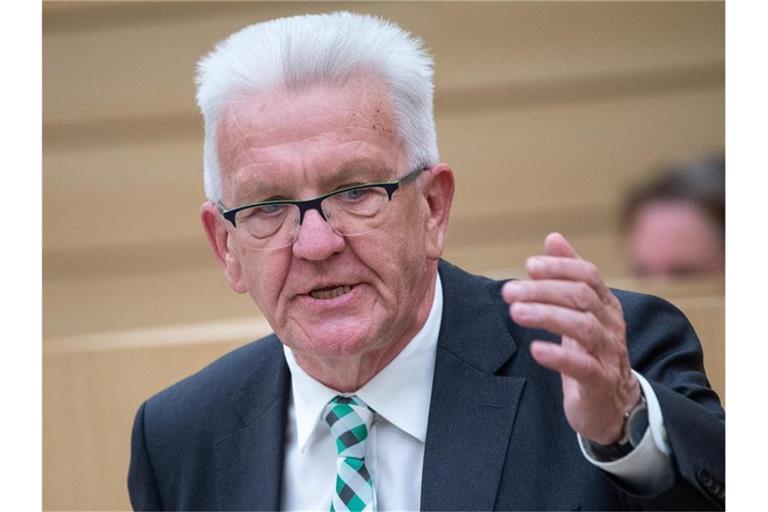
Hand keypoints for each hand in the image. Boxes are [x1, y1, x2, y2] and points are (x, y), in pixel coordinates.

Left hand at [501, 232, 640, 444]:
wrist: (613, 405)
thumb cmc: (590, 351)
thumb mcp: (582, 310)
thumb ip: (569, 274)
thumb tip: (554, 238)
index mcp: (605, 304)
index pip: (588, 275)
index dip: (560, 267)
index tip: (529, 266)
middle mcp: (610, 325)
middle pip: (581, 297)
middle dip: (543, 290)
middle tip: (509, 290)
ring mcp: (607, 354)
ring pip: (582, 327)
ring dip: (546, 315)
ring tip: (516, 312)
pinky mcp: (599, 383)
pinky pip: (582, 366)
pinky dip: (558, 356)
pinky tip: (536, 349)